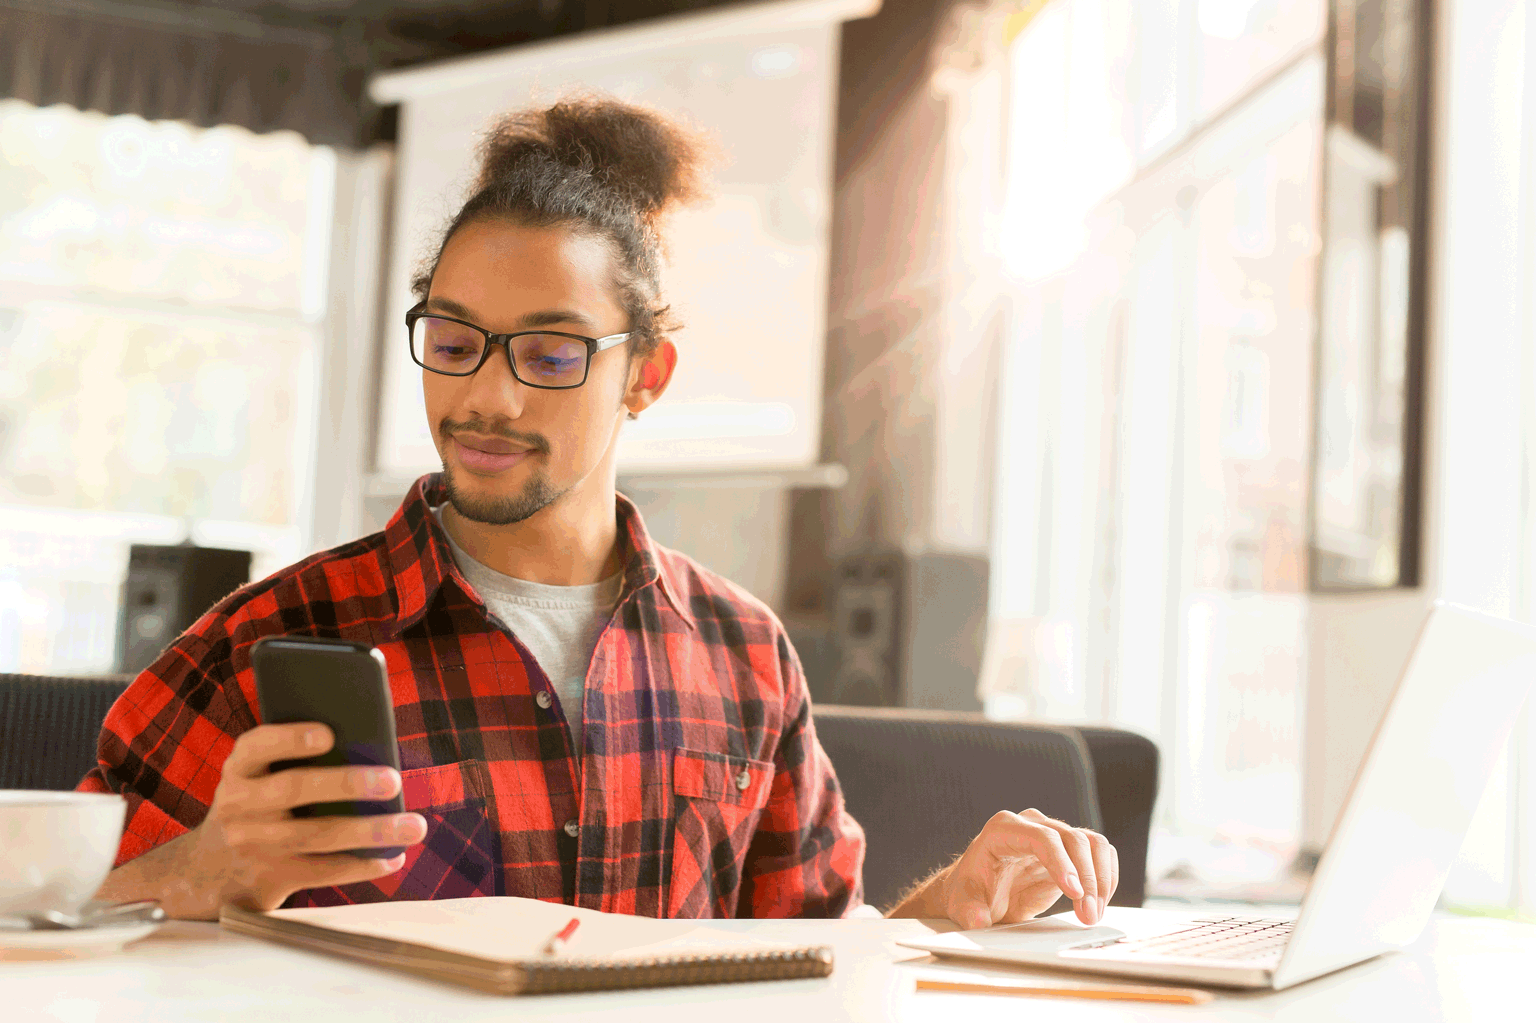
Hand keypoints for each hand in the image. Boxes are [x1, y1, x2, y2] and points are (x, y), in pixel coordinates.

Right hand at [98, 723, 426, 919]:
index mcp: (240, 770)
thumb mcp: (259, 777)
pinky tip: (393, 856)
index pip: (256, 746)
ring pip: (318, 835)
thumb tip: (370, 748)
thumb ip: (296, 760)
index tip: (328, 734)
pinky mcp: (271, 878)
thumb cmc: (257, 805)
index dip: (290, 738)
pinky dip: (363, 864)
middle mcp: (240, 805)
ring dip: (372, 831)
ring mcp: (254, 845)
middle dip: (347, 783)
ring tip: (413, 826)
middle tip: (392, 780)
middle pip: (295, 790)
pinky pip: (323, 871)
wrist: (208, 868)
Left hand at [888, 809, 1117, 928]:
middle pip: (1072, 839)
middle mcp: (1031, 825)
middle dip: (1086, 878)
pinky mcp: (1069, 851)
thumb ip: (970, 912)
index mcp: (1002, 829)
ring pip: (1092, 843)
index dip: (1061, 863)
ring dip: (1101, 879)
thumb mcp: (962, 904)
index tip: (1074, 892)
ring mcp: (1053, 834)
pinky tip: (1098, 903)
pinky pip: (1099, 853)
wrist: (979, 893)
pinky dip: (1105, 877)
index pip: (1041, 837)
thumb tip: (979, 921)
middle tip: (1089, 915)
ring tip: (1094, 913)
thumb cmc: (970, 892)